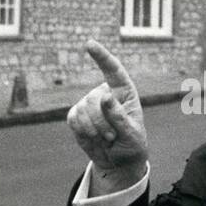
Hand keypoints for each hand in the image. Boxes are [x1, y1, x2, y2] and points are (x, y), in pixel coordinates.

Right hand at [66, 39, 147, 191]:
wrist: (119, 161)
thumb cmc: (132, 144)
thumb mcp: (132, 133)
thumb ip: (119, 115)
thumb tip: (105, 96)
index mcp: (124, 92)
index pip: (113, 70)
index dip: (101, 56)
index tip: (90, 44)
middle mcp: (104, 93)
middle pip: (93, 100)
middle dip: (101, 123)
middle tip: (112, 137)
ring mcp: (89, 103)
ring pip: (82, 110)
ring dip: (94, 130)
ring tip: (106, 139)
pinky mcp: (77, 115)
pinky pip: (73, 120)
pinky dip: (83, 132)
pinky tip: (93, 139)